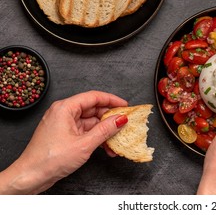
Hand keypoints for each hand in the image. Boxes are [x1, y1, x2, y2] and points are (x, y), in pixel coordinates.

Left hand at [0, 91, 127, 193]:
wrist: (30, 176)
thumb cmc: (50, 159)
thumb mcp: (84, 144)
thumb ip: (105, 130)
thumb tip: (121, 119)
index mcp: (65, 108)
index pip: (94, 97)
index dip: (112, 100)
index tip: (126, 106)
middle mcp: (64, 112)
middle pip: (93, 109)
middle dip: (110, 119)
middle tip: (124, 125)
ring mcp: (64, 124)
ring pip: (91, 122)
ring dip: (104, 132)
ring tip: (116, 142)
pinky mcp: (65, 134)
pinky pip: (85, 131)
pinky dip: (96, 138)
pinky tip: (106, 147)